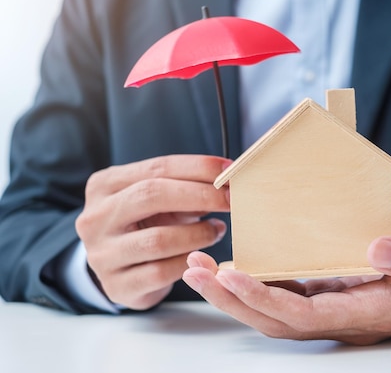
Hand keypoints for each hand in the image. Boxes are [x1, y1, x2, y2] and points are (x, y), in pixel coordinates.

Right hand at [75, 155, 230, 309]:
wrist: (120, 271)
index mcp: (105, 185)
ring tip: (218, 229)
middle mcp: (96, 218)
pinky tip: (202, 257)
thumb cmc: (146, 225)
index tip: (230, 171)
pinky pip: (162, 272)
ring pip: (159, 239)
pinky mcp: (117, 286)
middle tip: (232, 199)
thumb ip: (185, 185)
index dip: (198, 167)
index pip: (157, 168)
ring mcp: (102, 254)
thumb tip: (229, 177)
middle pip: (152, 195)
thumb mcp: (158, 200)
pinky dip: (189, 262)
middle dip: (200, 195)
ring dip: (199, 233)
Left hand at [182, 225, 390, 344]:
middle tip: (195, 272)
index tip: (232, 276)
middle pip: (277, 320)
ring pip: (276, 312)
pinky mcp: (330, 295)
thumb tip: (376, 248)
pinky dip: (257, 284)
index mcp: (368, 312)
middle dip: (233, 300)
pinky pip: (287, 296)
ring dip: (236, 294)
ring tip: (201, 270)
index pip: (305, 315)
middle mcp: (343, 318)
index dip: (266, 299)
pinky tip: (237, 266)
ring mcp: (335, 309)